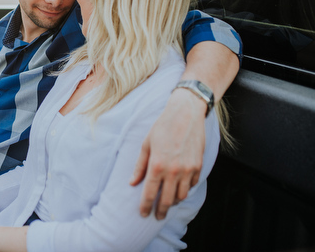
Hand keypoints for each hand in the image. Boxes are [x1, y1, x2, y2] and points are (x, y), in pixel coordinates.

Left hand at [130, 88, 205, 219]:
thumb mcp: (146, 144)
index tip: (143, 214)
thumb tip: (132, 183)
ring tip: (168, 203)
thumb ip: (140, 166)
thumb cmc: (162, 127)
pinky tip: (179, 188)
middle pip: (167, 200)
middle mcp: (173, 170)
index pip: (150, 193)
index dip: (145, 206)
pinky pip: (192, 185)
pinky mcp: (199, 166)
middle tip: (157, 216)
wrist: (186, 114)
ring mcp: (188, 170)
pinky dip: (185, 190)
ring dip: (174, 202)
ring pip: (181, 195)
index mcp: (157, 165)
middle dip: (161, 211)